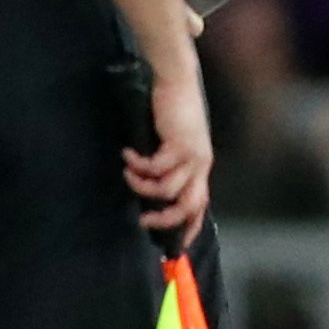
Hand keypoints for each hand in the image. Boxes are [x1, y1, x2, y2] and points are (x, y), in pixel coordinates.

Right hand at [126, 71, 214, 240]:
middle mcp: (201, 164)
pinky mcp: (180, 144)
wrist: (176, 80)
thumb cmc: (170, 110)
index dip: (188, 229)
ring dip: (142, 187)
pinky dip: (138, 166)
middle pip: (189, 207)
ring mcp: (193, 155)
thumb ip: (166, 165)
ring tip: (128, 174)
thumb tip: (148, 192)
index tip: (174, 248)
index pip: (200, 207)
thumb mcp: (170, 143)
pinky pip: (155, 168)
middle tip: (142, 220)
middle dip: (165, 221)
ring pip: (168, 191)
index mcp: (201, 167)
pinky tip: (128, 156)